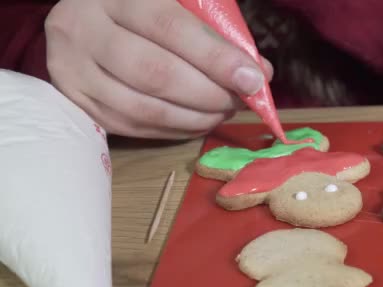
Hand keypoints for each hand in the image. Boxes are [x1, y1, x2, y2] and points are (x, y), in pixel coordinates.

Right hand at [45, 0, 272, 138]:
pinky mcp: (79, 103)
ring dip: (196, 118)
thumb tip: (258, 73)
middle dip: (210, 94)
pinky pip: (134, 127)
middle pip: (156, 74)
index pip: (171, 29)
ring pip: (145, 108)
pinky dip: (175, 130)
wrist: (80, 24)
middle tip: (241, 101)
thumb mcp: (170, 5)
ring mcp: (75, 71)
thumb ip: (212, 31)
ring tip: (224, 112)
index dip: (217, 59)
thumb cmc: (138, 11)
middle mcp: (84, 31)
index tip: (254, 79)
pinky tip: (199, 122)